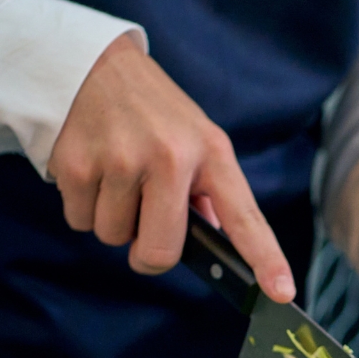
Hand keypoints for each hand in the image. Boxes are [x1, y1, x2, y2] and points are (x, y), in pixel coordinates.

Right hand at [48, 34, 295, 301]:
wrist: (91, 64)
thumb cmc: (152, 113)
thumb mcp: (195, 138)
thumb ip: (208, 191)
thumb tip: (213, 240)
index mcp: (211, 153)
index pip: (244, 217)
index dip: (266, 260)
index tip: (282, 293)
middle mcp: (170, 157)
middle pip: (159, 253)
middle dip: (148, 251)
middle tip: (144, 217)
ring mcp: (121, 161)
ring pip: (112, 238)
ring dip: (112, 219)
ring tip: (116, 173)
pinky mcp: (76, 165)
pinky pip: (80, 221)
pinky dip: (84, 205)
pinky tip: (93, 168)